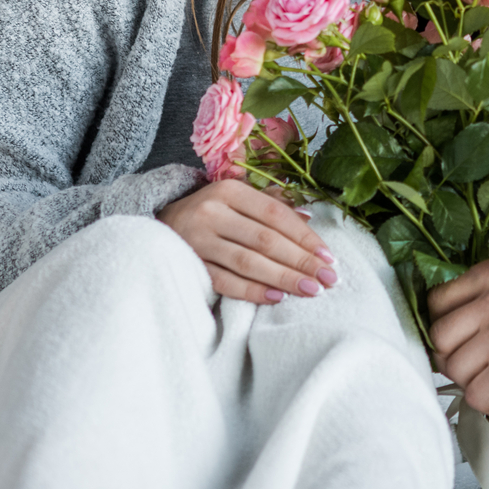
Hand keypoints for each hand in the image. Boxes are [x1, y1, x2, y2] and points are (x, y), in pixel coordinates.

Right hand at [157, 179, 337, 304]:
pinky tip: (276, 298)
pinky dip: (252, 291)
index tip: (329, 257)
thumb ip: (271, 205)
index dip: (305, 237)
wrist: (159, 224)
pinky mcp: (188, 264)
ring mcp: (198, 240)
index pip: (276, 215)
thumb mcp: (236, 199)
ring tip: (309, 290)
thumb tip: (310, 220)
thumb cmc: (209, 211)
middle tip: (328, 280)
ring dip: (282, 278)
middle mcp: (212, 212)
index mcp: (230, 190)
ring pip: (247, 262)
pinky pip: (225, 281)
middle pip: (265, 240)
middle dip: (301, 261)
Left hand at [427, 261, 488, 416]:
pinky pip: (475, 399)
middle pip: (440, 338)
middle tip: (485, 368)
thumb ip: (487, 298)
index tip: (464, 341)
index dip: (447, 328)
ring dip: (478, 384)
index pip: (438, 300)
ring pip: (454, 371)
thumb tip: (440, 330)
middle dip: (457, 359)